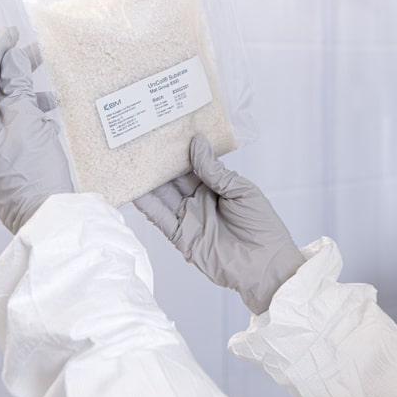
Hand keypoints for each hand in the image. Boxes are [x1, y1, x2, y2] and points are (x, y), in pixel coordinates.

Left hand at [0, 27, 73, 233]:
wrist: (47, 215)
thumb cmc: (36, 172)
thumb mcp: (28, 120)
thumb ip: (16, 86)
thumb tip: (12, 58)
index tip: (12, 32)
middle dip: (8, 70)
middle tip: (30, 50)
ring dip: (19, 92)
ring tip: (43, 80)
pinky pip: (2, 126)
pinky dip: (21, 113)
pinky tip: (43, 108)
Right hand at [135, 135, 304, 313]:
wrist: (265, 265)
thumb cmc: (261, 225)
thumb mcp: (241, 189)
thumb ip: (215, 171)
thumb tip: (196, 143)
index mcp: (216, 186)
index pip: (193, 165)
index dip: (180, 150)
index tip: (165, 131)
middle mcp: (199, 200)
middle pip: (174, 179)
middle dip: (159, 162)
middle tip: (141, 141)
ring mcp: (189, 218)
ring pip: (163, 196)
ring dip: (149, 181)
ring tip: (131, 160)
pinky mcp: (181, 237)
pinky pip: (161, 218)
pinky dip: (147, 205)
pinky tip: (135, 190)